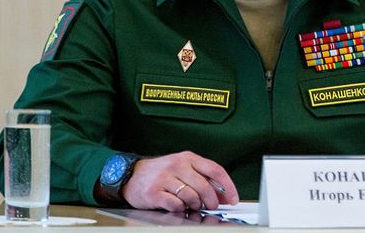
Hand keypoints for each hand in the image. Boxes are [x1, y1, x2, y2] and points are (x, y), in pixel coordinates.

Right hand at [120, 151, 238, 210]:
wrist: (131, 175)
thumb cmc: (161, 173)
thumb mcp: (183, 168)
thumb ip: (202, 178)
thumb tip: (224, 195)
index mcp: (188, 157)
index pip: (215, 169)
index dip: (227, 186)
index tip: (233, 199)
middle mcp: (177, 165)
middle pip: (204, 185)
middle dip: (211, 200)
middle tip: (211, 206)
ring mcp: (165, 178)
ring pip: (191, 196)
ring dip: (195, 205)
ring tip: (191, 204)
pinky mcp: (154, 191)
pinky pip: (176, 204)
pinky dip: (180, 208)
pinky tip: (177, 205)